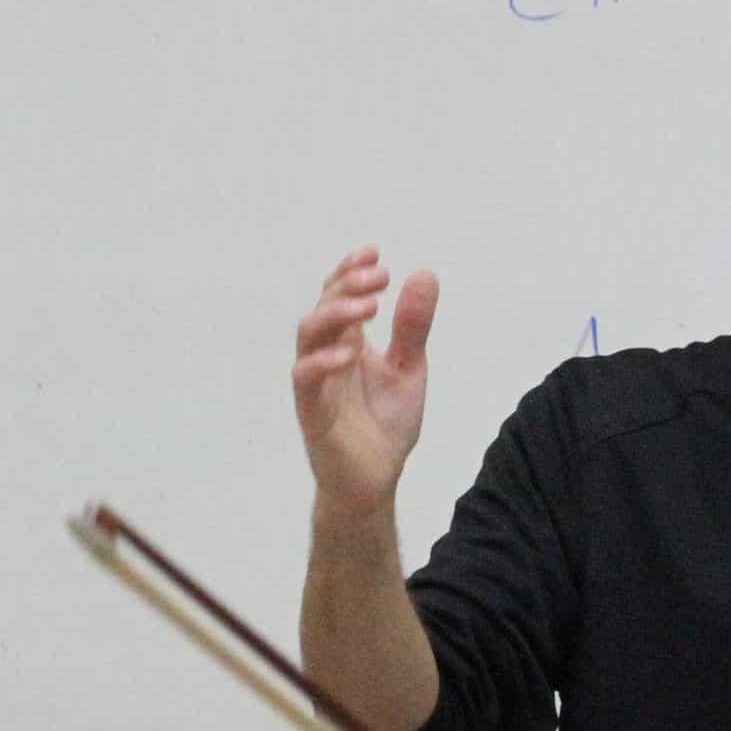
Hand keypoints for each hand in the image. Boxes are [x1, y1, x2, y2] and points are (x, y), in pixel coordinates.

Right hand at [293, 246, 437, 519]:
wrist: (375, 479)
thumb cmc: (385, 422)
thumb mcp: (409, 367)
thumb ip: (413, 326)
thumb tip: (424, 273)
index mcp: (348, 341)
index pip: (339, 296)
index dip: (350, 271)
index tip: (374, 252)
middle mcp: (326, 354)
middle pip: (323, 307)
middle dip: (347, 285)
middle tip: (379, 275)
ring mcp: (315, 381)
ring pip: (308, 336)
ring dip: (335, 315)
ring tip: (370, 307)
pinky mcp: (311, 412)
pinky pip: (305, 380)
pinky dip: (323, 362)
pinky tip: (351, 353)